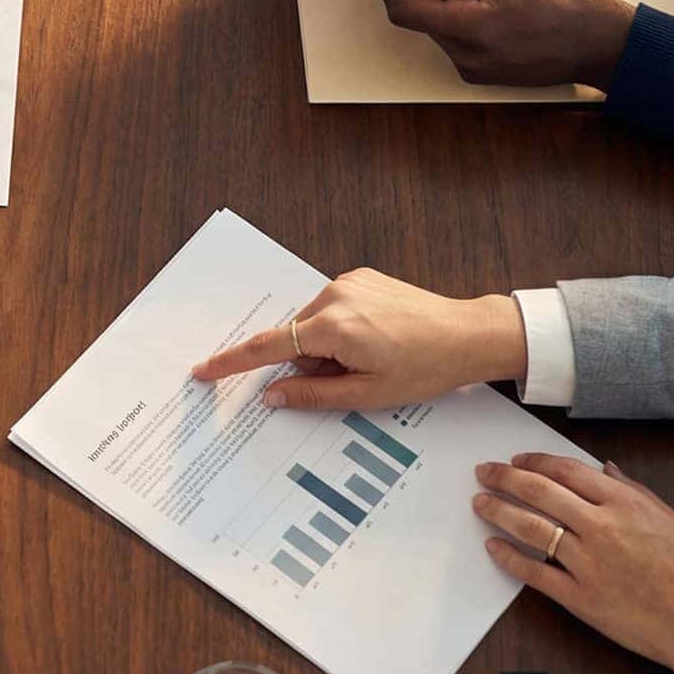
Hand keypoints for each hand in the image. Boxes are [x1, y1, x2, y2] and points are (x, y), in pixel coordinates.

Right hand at [191, 268, 527, 410]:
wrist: (469, 334)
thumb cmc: (426, 368)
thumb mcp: (367, 394)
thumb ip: (312, 395)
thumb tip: (271, 396)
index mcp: (334, 328)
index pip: (267, 346)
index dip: (232, 362)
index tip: (204, 371)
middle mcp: (334, 296)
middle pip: (294, 337)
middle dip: (308, 363)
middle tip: (349, 380)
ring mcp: (347, 282)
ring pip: (312, 324)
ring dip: (325, 347)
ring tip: (370, 361)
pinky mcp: (360, 277)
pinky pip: (331, 308)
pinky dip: (339, 329)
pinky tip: (374, 341)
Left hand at [381, 0, 636, 88]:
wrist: (607, 45)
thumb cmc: (571, 2)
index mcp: (471, 27)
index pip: (404, 11)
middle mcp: (466, 56)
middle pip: (423, 19)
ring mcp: (475, 70)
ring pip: (442, 31)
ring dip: (459, 10)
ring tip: (505, 0)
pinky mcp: (484, 76)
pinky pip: (460, 44)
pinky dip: (473, 26)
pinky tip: (508, 18)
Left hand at [474, 454, 673, 673]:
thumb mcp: (672, 520)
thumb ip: (633, 491)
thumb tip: (605, 470)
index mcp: (625, 504)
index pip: (566, 470)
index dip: (535, 461)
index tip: (517, 460)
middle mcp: (602, 528)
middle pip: (539, 492)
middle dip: (505, 478)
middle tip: (484, 472)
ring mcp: (588, 564)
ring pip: (530, 528)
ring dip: (499, 511)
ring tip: (480, 503)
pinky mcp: (581, 599)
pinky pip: (535, 574)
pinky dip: (510, 558)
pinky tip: (494, 547)